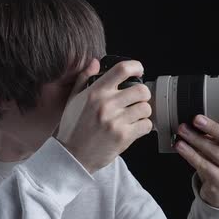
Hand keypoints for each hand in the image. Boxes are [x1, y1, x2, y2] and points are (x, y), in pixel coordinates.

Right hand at [56, 58, 152, 173]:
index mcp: (95, 92)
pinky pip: (146, 125)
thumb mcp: (73, 100)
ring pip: (146, 108)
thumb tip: (95, 62)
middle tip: (137, 100)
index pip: (122, 69)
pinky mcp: (123, 136)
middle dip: (143, 95)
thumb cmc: (72, 128)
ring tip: (134, 116)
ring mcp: (115, 121)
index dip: (136, 67)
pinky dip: (143, 127)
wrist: (72, 156)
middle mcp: (106, 104)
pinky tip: (133, 128)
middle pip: (141, 90)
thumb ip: (84, 79)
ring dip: (143, 112)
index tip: (138, 71)